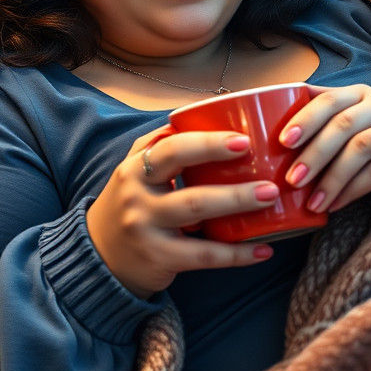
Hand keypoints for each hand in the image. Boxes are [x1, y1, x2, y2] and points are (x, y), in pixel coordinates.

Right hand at [86, 124, 278, 299]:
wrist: (100, 256)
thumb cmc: (130, 204)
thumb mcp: (134, 171)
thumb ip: (160, 145)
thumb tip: (200, 112)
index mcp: (135, 169)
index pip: (171, 149)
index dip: (208, 143)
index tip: (244, 140)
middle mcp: (137, 197)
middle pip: (188, 187)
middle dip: (232, 186)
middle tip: (268, 180)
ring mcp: (146, 229)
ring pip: (197, 216)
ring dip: (237, 206)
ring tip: (270, 199)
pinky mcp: (158, 258)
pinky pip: (203, 255)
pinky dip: (236, 254)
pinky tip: (263, 250)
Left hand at [278, 83, 370, 213]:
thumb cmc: (370, 137)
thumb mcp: (347, 122)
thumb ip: (317, 118)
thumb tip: (266, 120)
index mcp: (358, 93)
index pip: (328, 101)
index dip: (305, 119)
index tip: (282, 142)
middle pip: (342, 126)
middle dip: (313, 154)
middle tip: (291, 180)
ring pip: (360, 150)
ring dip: (331, 178)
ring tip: (311, 201)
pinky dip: (351, 190)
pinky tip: (334, 205)